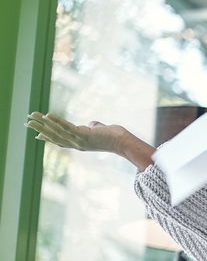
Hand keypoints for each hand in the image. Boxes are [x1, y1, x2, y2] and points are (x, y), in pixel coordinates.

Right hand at [25, 112, 153, 170]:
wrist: (125, 143)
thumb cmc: (115, 137)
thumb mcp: (100, 131)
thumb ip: (94, 127)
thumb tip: (92, 124)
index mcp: (79, 143)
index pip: (60, 141)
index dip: (48, 138)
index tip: (36, 135)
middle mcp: (77, 144)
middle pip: (54, 136)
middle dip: (40, 129)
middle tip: (27, 123)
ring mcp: (79, 141)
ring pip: (56, 132)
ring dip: (43, 124)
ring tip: (32, 117)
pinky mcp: (84, 135)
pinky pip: (67, 127)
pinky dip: (56, 121)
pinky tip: (48, 115)